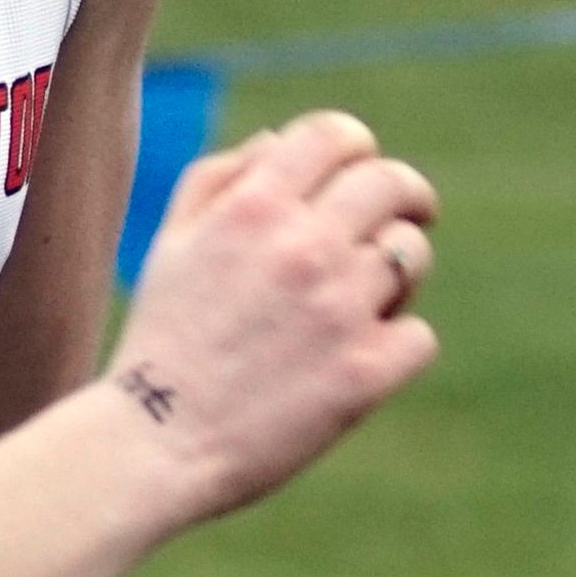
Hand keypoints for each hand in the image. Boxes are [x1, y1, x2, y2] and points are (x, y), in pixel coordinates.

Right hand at [102, 111, 437, 517]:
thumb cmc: (163, 339)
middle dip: (409, 195)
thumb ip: (221, 177)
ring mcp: (340, 309)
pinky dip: (398, 343)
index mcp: (253, 206)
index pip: (336, 134)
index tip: (364, 169)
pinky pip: (419, 335)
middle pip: (392, 184)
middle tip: (413, 215)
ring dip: (400, 270)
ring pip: (412, 256)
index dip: (358, 145)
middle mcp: (304, 246)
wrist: (156, 442)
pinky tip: (362, 356)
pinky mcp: (366, 372)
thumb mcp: (171, 241)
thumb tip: (279, 142)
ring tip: (373, 297)